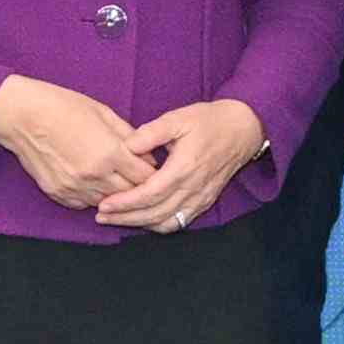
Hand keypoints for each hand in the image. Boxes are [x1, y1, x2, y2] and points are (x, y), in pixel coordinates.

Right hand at [0, 76, 147, 211]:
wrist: (20, 116)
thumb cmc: (62, 106)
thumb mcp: (102, 112)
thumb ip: (129, 136)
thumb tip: (149, 154)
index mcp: (108, 152)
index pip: (145, 176)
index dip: (152, 172)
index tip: (152, 167)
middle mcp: (93, 175)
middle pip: (130, 193)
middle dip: (137, 185)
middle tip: (137, 176)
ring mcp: (74, 188)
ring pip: (108, 202)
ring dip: (115, 193)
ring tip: (114, 178)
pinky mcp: (59, 194)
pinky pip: (85, 204)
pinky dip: (93, 196)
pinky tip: (92, 181)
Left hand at [92, 98, 270, 236]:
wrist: (242, 129)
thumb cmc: (208, 121)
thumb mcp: (177, 118)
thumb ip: (150, 133)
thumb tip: (125, 146)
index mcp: (184, 168)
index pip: (149, 194)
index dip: (125, 202)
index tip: (104, 204)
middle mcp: (192, 188)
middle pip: (154, 213)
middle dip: (125, 218)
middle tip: (101, 216)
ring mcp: (200, 198)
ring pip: (166, 222)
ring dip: (140, 225)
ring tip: (117, 220)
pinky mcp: (205, 202)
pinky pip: (179, 222)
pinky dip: (159, 225)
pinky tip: (143, 220)